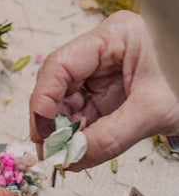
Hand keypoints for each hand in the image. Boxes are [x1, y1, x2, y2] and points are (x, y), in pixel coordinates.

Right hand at [30, 11, 178, 169]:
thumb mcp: (153, 111)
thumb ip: (110, 137)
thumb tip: (70, 159)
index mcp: (115, 36)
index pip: (62, 64)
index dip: (44, 99)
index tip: (41, 132)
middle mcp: (105, 49)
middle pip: (60, 81)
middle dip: (52, 119)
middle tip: (50, 151)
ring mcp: (106, 69)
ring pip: (69, 98)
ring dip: (64, 128)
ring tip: (64, 154)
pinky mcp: (111, 89)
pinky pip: (85, 110)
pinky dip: (79, 131)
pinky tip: (77, 149)